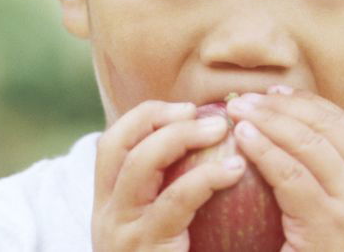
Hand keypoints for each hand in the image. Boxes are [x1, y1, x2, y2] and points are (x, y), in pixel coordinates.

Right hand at [91, 100, 246, 250]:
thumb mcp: (169, 227)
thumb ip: (180, 189)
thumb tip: (227, 145)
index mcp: (112, 202)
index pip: (115, 141)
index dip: (148, 115)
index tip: (189, 107)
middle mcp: (108, 213)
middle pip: (118, 143)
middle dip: (163, 118)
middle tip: (212, 117)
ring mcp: (121, 232)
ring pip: (139, 164)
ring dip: (181, 136)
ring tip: (222, 129)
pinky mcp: (144, 249)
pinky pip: (173, 203)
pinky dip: (205, 178)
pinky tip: (236, 169)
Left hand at [226, 88, 343, 251]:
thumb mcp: (333, 221)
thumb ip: (319, 183)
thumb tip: (282, 137)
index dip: (309, 104)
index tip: (276, 93)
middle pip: (329, 128)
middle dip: (286, 106)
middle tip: (247, 97)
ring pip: (311, 145)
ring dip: (271, 120)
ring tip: (238, 111)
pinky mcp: (330, 225)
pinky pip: (291, 176)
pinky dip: (266, 150)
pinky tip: (243, 137)